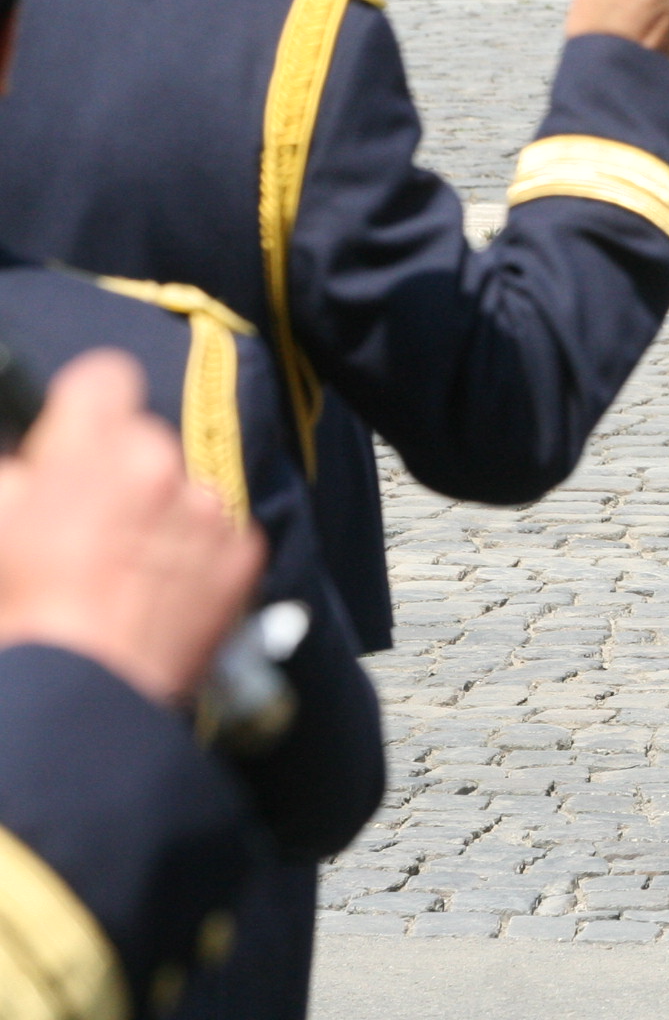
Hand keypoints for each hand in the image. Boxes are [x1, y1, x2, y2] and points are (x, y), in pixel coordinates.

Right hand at [0, 352, 260, 707]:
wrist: (83, 693)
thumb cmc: (24, 612)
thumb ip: (15, 478)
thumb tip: (29, 466)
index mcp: (93, 450)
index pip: (104, 378)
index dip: (87, 406)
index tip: (76, 433)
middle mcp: (161, 466)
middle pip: (144, 443)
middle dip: (119, 474)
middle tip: (90, 526)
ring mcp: (207, 510)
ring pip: (184, 492)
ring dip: (161, 517)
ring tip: (126, 574)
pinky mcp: (243, 554)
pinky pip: (220, 538)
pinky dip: (196, 559)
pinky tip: (161, 596)